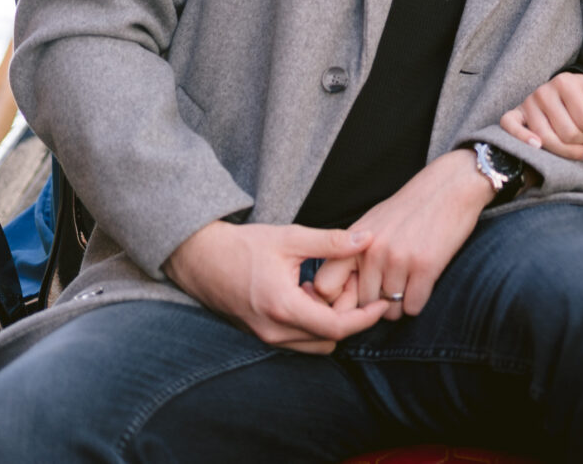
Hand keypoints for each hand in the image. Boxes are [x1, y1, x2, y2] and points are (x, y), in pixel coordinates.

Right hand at [163, 220, 390, 353]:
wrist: (200, 258)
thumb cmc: (243, 246)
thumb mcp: (290, 238)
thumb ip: (331, 241)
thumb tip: (367, 238)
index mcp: (283, 308)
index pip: (336, 328)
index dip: (364, 318)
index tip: (382, 303)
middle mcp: (274, 331)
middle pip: (329, 339)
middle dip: (348, 316)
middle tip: (352, 282)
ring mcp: (265, 337)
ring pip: (314, 343)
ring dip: (330, 321)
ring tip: (331, 286)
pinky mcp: (261, 335)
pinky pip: (298, 339)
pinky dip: (312, 322)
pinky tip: (310, 292)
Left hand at [305, 150, 495, 321]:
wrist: (451, 185)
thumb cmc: (412, 206)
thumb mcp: (372, 223)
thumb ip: (353, 251)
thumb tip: (337, 287)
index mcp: (354, 240)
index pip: (324, 286)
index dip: (338, 297)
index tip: (355, 294)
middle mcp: (372, 251)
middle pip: (363, 303)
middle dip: (377, 304)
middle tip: (392, 289)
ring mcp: (398, 258)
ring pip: (390, 310)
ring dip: (400, 304)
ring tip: (410, 283)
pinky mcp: (425, 265)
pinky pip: (413, 306)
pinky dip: (418, 301)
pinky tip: (424, 283)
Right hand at [500, 72, 582, 160]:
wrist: (562, 92)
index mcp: (565, 82)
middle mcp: (543, 91)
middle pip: (567, 134)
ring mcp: (527, 103)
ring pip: (546, 139)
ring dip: (567, 152)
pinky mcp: (515, 114)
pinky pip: (510, 127)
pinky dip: (522, 138)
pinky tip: (537, 146)